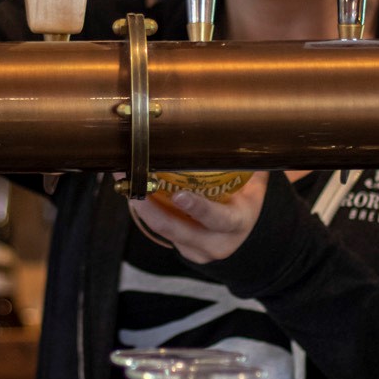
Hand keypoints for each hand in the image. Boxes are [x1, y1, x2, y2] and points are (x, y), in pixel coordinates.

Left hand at [128, 170, 265, 263]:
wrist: (244, 234)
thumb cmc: (247, 201)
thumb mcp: (254, 186)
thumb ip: (249, 162)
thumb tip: (244, 128)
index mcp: (236, 223)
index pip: (219, 219)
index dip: (199, 209)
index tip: (179, 195)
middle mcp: (215, 242)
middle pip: (177, 230)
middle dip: (152, 208)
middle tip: (134, 181)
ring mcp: (195, 250)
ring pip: (162, 231)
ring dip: (141, 206)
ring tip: (124, 178)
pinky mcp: (181, 250)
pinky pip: (159, 230)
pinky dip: (145, 210)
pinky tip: (130, 188)